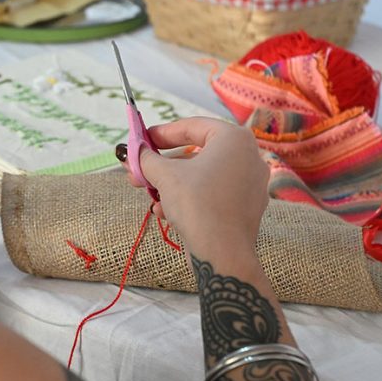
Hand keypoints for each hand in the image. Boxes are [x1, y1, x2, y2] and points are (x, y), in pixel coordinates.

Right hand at [119, 118, 268, 253]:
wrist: (223, 253)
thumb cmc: (196, 203)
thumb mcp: (164, 176)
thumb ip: (145, 158)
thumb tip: (130, 152)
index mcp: (234, 138)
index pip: (192, 127)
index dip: (161, 133)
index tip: (141, 141)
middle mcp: (249, 156)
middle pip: (196, 153)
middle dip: (162, 165)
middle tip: (137, 172)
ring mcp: (251, 183)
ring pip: (203, 176)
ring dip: (171, 184)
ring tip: (148, 196)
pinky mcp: (247, 207)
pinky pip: (214, 193)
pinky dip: (190, 198)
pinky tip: (166, 212)